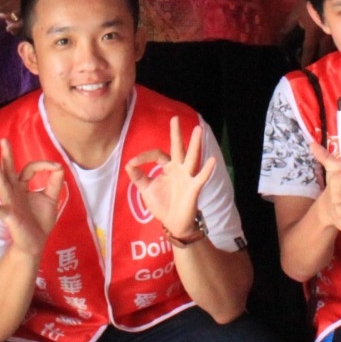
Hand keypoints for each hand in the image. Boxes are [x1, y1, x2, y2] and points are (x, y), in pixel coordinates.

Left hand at [0, 0, 38, 32]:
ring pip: (8, 18)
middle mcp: (16, 3)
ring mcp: (23, 11)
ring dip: (4, 15)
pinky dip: (13, 28)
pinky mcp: (30, 15)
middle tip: (0, 3)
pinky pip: (19, 26)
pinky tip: (10, 27)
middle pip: (0, 10)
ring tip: (6, 11)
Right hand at [0, 140, 62, 257]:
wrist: (36, 244)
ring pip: (1, 185)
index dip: (42, 165)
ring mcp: (10, 204)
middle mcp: (14, 193)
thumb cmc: (40, 221)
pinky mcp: (9, 217)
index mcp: (22, 187)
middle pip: (8, 171)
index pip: (29, 169)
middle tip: (3, 141)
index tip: (55, 168)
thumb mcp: (51, 199)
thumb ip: (54, 182)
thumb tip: (59, 166)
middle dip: (6, 156)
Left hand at [126, 117, 216, 240]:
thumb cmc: (162, 204)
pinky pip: (201, 177)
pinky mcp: (194, 188)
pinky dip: (207, 169)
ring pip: (192, 157)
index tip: (132, 164)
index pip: (157, 154)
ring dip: (195, 144)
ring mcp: (187, 177)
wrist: (173, 223)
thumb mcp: (146, 189)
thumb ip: (138, 177)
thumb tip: (129, 164)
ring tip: (198, 129)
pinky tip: (212, 160)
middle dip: (176, 134)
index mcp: (168, 167)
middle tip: (174, 118)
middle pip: (178, 148)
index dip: (144, 157)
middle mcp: (179, 169)